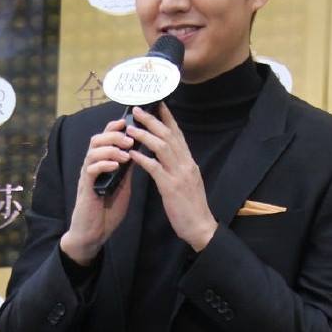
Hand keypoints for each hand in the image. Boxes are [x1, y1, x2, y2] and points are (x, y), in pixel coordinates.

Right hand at [61, 116, 137, 259]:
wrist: (94, 234)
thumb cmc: (107, 211)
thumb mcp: (122, 187)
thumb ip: (127, 171)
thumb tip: (139, 153)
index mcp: (102, 164)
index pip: (106, 138)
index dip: (116, 127)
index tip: (130, 122)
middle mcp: (92, 166)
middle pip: (98, 139)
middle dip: (114, 135)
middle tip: (130, 139)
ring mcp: (87, 176)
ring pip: (93, 151)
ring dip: (111, 149)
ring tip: (126, 153)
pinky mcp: (85, 188)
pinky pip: (91, 169)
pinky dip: (104, 164)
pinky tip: (116, 166)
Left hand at [124, 101, 217, 250]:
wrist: (201, 227)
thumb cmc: (192, 207)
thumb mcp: (188, 182)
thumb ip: (178, 168)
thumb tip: (168, 157)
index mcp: (189, 162)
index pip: (178, 134)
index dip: (167, 118)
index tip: (157, 104)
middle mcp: (186, 164)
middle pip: (168, 135)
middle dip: (152, 120)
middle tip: (137, 110)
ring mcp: (179, 175)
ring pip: (162, 147)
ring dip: (145, 136)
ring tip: (130, 129)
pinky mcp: (171, 188)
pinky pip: (155, 169)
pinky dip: (143, 159)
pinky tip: (132, 155)